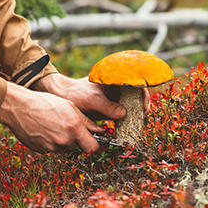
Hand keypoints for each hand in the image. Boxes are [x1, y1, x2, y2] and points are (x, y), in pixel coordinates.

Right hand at [0, 82, 103, 152]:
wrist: (19, 107)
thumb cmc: (46, 103)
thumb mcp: (71, 107)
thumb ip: (87, 122)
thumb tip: (100, 131)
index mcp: (74, 128)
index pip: (93, 148)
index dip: (95, 145)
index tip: (94, 140)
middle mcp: (64, 141)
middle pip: (80, 148)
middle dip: (79, 140)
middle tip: (71, 128)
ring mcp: (52, 147)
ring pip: (66, 148)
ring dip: (66, 141)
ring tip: (57, 126)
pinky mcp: (42, 150)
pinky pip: (53, 149)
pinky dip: (53, 142)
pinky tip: (47, 130)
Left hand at [33, 73, 149, 117]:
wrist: (63, 97)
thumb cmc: (76, 93)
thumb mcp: (92, 99)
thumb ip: (107, 107)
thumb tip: (124, 114)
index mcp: (115, 80)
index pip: (137, 84)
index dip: (144, 95)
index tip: (144, 107)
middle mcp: (117, 89)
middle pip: (136, 97)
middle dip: (140, 108)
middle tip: (141, 119)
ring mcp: (114, 99)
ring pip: (130, 106)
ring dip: (134, 115)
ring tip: (135, 125)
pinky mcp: (110, 108)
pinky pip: (122, 114)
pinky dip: (126, 120)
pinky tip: (126, 127)